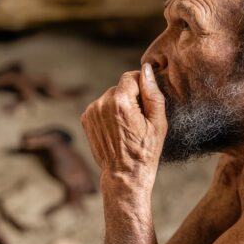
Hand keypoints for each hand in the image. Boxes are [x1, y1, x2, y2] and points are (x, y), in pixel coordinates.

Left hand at [81, 63, 166, 185]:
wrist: (124, 173)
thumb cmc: (145, 150)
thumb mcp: (158, 122)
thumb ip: (152, 93)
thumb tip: (146, 69)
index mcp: (120, 102)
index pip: (131, 76)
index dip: (141, 86)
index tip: (146, 102)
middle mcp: (102, 103)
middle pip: (120, 87)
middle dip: (130, 97)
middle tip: (138, 119)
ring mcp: (91, 112)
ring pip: (110, 96)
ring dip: (118, 104)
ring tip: (127, 126)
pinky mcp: (86, 119)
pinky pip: (101, 106)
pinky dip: (108, 113)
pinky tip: (116, 129)